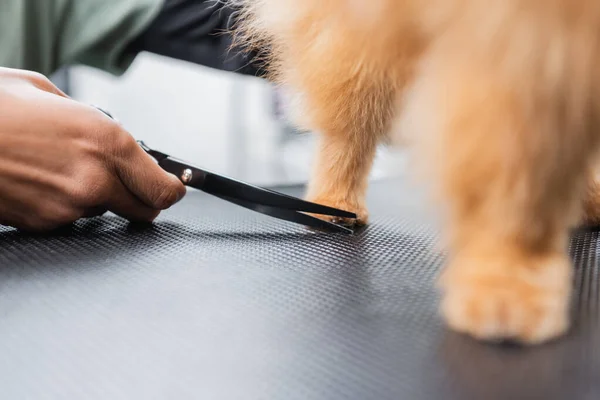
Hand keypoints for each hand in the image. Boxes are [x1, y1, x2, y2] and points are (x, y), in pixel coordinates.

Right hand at [0, 67, 185, 230]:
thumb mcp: (49, 93)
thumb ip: (91, 119)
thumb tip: (109, 133)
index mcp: (108, 142)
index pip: (163, 187)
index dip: (172, 190)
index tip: (172, 188)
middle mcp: (96, 180)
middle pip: (145, 210)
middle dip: (143, 199)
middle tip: (131, 187)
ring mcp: (70, 207)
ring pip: (103, 212)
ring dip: (96, 197)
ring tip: (62, 169)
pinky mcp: (44, 224)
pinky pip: (71, 218)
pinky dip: (66, 204)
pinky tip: (41, 182)